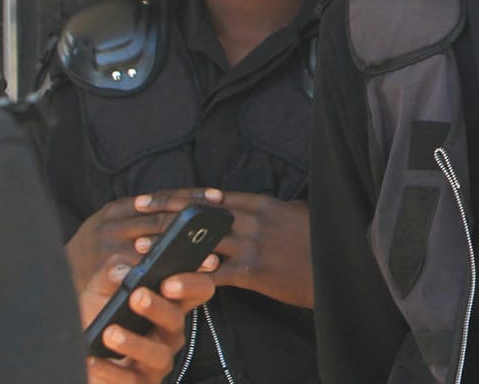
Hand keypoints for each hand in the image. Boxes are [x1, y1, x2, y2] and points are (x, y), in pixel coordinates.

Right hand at [66, 187, 227, 298]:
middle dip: (194, 226)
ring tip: (210, 261)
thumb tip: (186, 215)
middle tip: (222, 233)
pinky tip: (175, 281)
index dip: (191, 197)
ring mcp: (105, 245)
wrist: (50, 281)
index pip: (161, 197)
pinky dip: (156, 275)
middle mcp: (112, 223)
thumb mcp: (114, 233)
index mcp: (117, 209)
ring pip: (151, 245)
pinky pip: (133, 271)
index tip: (218, 198)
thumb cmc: (93, 259)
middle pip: (161, 219)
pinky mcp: (100, 269)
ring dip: (183, 253)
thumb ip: (142, 224)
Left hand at [78, 259, 215, 383]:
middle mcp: (169, 333)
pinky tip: (94, 359)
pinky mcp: (139, 383)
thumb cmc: (98, 313)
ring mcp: (156, 361)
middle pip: (177, 320)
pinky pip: (131, 380)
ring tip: (110, 333)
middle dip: (159, 308)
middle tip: (137, 296)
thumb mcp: (101, 286)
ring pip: (159, 355)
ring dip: (136, 343)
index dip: (192, 284)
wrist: (76, 348)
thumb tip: (123, 272)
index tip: (169, 280)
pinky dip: (111, 371)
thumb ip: (113, 270)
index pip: (198, 290)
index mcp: (170, 304)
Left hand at [137, 191, 312, 308]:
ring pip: (203, 241)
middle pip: (201, 213)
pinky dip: (194, 277)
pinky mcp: (256, 270)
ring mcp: (254, 244)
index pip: (211, 196)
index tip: (152, 196)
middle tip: (136, 216)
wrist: (342, 263)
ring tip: (143, 250)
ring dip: (171, 246)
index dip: (179, 196)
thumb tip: (256, 206)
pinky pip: (217, 273)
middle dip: (166, 215)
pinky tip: (173, 282)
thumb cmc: (321, 239)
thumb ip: (272, 210)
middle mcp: (253, 219)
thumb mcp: (297, 214)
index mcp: (261, 203)